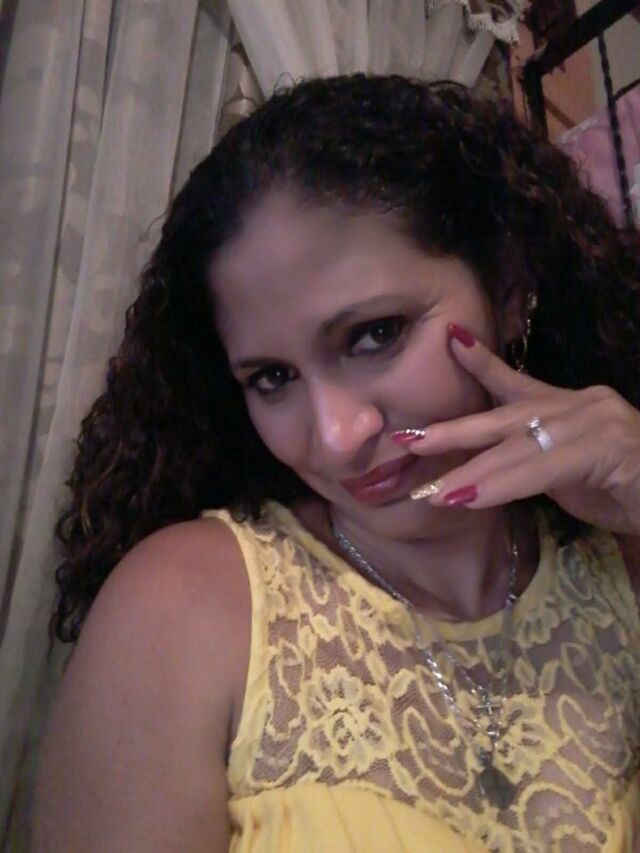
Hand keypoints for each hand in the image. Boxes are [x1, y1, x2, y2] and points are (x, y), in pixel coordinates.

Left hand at [401, 324, 639, 535]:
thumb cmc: (621, 491)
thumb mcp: (565, 473)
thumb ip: (529, 462)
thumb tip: (482, 470)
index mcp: (568, 407)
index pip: (518, 383)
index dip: (481, 363)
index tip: (450, 338)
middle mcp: (581, 404)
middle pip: (505, 416)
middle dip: (454, 431)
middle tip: (409, 440)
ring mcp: (596, 421)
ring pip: (519, 447)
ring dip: (472, 472)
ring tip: (433, 492)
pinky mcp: (607, 446)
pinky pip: (542, 467)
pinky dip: (503, 485)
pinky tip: (471, 498)